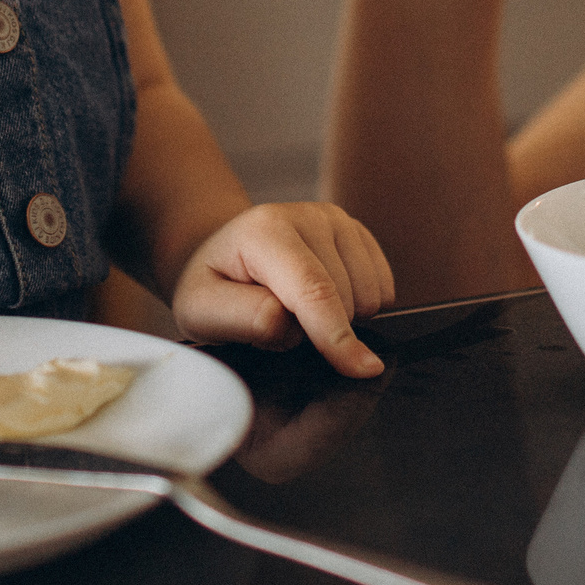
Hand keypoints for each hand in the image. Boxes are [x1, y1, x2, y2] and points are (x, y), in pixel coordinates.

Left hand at [169, 202, 394, 377]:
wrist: (224, 252)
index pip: (313, 290)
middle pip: (345, 298)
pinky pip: (383, 286)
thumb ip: (241, 318)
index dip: (337, 334)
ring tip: (298, 310)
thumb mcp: (201, 310)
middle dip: (320, 330)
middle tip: (280, 322)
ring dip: (341, 319)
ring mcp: (336, 219)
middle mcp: (307, 215)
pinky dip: (360, 306)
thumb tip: (286, 323)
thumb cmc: (214, 285)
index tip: (362, 369)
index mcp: (265, 231)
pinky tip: (325, 300)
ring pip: (370, 295)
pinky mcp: (355, 229)